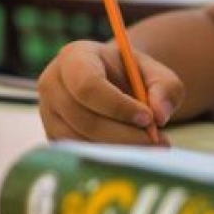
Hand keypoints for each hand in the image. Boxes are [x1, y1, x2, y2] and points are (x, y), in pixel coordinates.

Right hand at [38, 40, 184, 145]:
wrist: (113, 83)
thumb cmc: (132, 75)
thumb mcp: (154, 72)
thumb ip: (165, 87)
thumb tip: (160, 115)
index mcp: (74, 57)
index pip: (88, 85)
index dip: (118, 106)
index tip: (148, 118)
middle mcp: (53, 84)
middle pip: (83, 118)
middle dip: (123, 134)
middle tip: (156, 142)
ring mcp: (48, 113)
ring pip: (81, 141)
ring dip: (119, 149)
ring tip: (150, 146)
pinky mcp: (53, 136)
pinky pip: (79, 153)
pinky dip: (108, 156)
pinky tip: (131, 151)